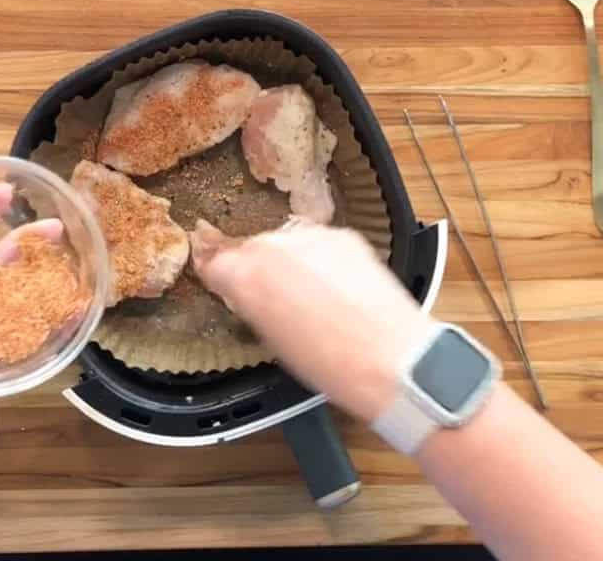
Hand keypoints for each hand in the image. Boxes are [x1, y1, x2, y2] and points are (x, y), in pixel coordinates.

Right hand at [192, 222, 430, 422]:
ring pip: (285, 241)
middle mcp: (273, 247)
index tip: (226, 287)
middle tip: (272, 297)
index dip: (221, 278)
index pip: (214, 263)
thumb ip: (252, 306)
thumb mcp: (272, 341)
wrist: (388, 358)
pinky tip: (333, 284)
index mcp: (245, 277)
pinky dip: (320, 257)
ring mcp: (311, 238)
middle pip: (250, 247)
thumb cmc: (331, 365)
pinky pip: (319, 242)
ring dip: (288, 260)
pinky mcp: (345, 236)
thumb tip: (249, 296)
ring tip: (308, 292)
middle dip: (256, 268)